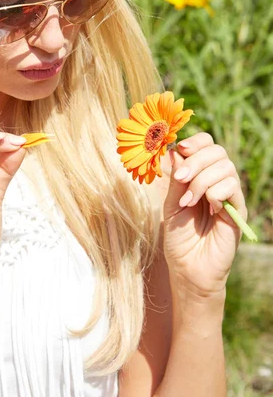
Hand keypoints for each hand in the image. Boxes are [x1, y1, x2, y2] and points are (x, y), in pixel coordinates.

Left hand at [161, 132, 246, 297]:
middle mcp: (218, 182)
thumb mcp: (171, 203)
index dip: (196, 142)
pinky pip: (231, 186)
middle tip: (181, 180)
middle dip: (195, 161)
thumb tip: (176, 150)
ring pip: (224, 167)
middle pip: (216, 151)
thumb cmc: (178, 237)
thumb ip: (176, 179)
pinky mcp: (238, 210)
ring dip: (201, 180)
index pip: (207, 145)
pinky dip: (214, 193)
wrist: (187, 268)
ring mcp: (230, 195)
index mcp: (201, 176)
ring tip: (189, 202)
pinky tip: (207, 209)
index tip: (180, 148)